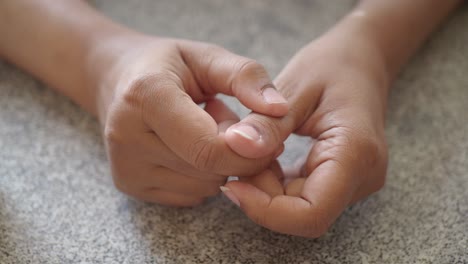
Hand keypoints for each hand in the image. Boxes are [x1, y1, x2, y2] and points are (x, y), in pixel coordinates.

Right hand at [91, 34, 287, 205]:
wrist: (117, 80)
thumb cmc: (167, 65)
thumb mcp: (207, 56)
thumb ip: (246, 77)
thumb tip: (280, 110)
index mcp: (146, 96)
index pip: (208, 147)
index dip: (249, 150)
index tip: (269, 137)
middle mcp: (126, 135)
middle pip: (209, 170)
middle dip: (238, 154)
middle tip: (232, 122)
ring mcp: (125, 165)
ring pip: (203, 186)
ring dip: (220, 164)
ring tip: (205, 130)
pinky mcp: (128, 184)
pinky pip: (189, 195)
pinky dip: (203, 175)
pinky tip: (191, 147)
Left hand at [222, 33, 388, 236]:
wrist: (361, 62)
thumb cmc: (331, 66)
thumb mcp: (294, 87)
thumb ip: (267, 123)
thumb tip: (235, 147)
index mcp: (354, 151)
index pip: (311, 214)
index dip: (266, 211)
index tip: (232, 186)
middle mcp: (363, 175)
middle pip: (304, 215)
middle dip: (262, 196)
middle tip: (239, 159)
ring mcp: (356, 180)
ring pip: (302, 210)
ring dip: (268, 191)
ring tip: (254, 152)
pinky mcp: (344, 180)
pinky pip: (305, 197)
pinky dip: (278, 185)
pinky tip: (268, 158)